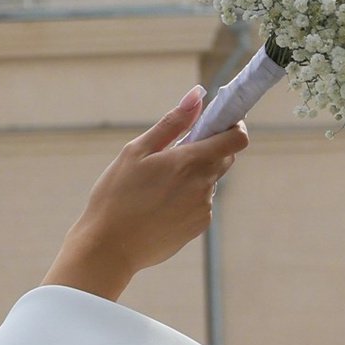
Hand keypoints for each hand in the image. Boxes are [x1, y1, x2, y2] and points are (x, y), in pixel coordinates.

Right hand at [43, 89, 244, 301]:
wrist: (108, 248)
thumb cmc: (115, 196)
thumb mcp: (136, 151)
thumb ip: (172, 123)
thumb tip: (197, 95)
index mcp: (190, 161)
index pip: (236, 137)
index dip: (232, 125)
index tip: (216, 122)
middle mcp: (204, 185)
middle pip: (224, 158)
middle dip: (207, 149)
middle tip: (173, 153)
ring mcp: (203, 208)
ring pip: (209, 181)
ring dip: (193, 176)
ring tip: (156, 187)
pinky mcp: (198, 226)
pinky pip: (200, 203)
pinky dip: (187, 198)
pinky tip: (158, 206)